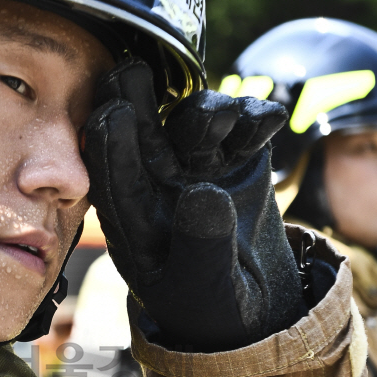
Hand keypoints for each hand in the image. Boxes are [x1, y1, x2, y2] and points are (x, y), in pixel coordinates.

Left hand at [81, 59, 302, 350]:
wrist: (255, 306)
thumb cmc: (212, 304)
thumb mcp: (202, 289)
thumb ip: (201, 248)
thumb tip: (204, 194)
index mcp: (136, 215)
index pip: (115, 175)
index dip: (112, 145)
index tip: (113, 114)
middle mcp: (162, 182)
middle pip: (143, 130)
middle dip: (135, 98)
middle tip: (130, 70)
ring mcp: (201, 166)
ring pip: (194, 121)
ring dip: (207, 112)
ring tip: (224, 123)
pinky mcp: (241, 159)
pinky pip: (246, 127)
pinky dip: (256, 118)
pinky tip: (265, 122)